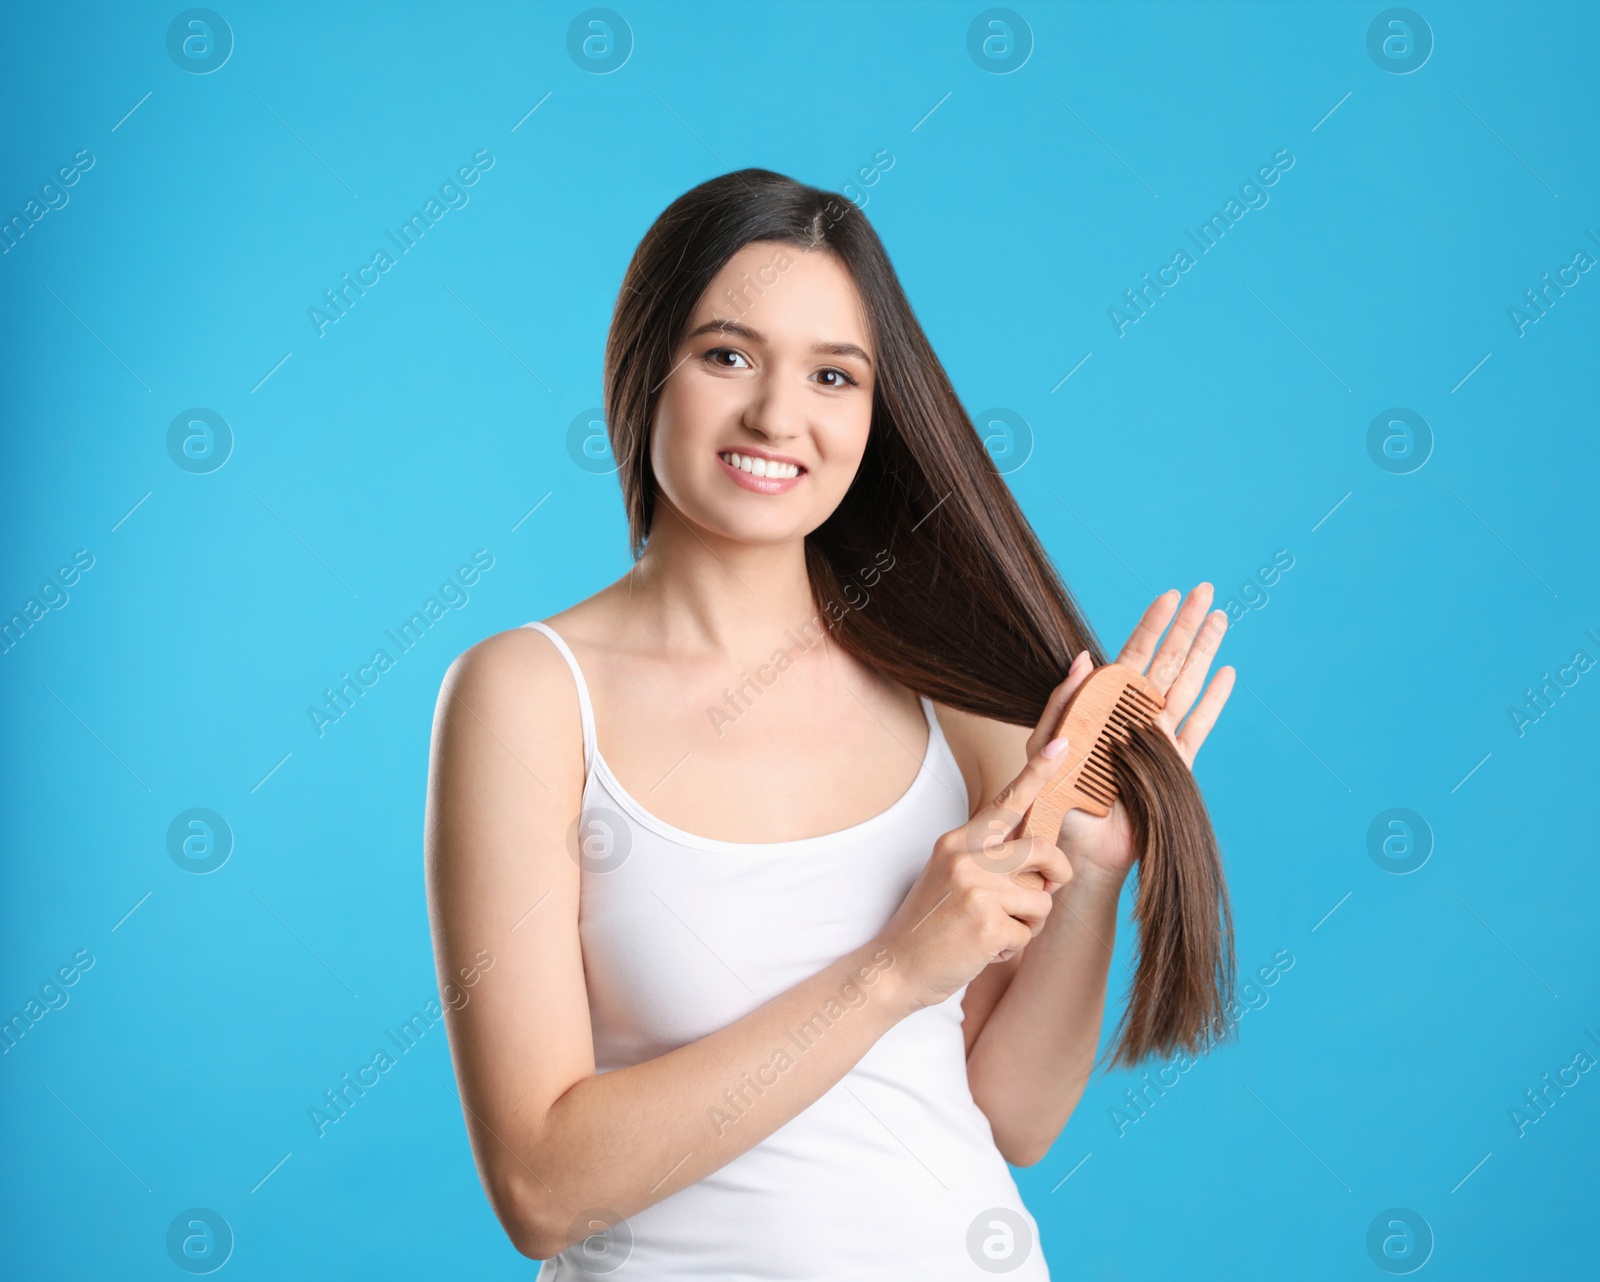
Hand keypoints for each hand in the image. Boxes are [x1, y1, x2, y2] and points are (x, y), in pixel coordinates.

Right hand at [877, 739, 1077, 1008]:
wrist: (895, 968)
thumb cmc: (931, 924)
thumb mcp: (952, 875)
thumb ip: (991, 859)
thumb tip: (1046, 856)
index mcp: (957, 841)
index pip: (1005, 803)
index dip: (1037, 774)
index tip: (1062, 746)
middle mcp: (966, 858)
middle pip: (1043, 850)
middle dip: (1057, 873)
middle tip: (1048, 889)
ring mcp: (977, 890)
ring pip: (1042, 898)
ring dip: (1028, 922)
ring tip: (993, 930)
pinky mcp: (988, 925)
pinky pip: (1029, 933)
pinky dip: (1013, 948)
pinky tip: (983, 950)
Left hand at [1024, 583, 1235, 880]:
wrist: (1079, 850)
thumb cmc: (1055, 801)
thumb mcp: (1045, 747)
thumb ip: (1062, 705)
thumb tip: (1084, 659)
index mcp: (1104, 707)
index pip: (1132, 656)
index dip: (1150, 625)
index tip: (1168, 595)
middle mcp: (1135, 716)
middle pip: (1167, 661)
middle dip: (1185, 625)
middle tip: (1204, 589)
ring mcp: (1159, 738)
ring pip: (1187, 684)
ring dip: (1204, 650)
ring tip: (1220, 617)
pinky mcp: (1176, 765)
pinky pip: (1198, 727)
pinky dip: (1213, 701)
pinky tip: (1227, 673)